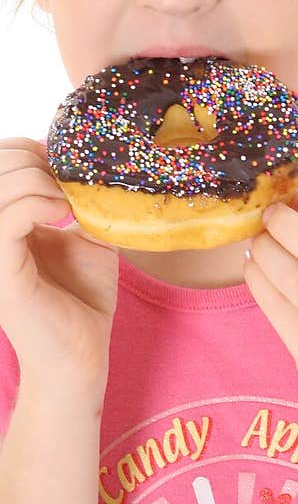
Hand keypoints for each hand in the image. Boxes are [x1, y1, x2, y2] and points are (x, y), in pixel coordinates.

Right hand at [0, 138, 117, 398]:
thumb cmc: (82, 296)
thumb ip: (76, 197)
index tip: (64, 163)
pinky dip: (38, 202)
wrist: (83, 355)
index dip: (26, 148)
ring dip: (38, 179)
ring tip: (68, 200)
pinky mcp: (2, 275)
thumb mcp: (84, 232)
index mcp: (2, 222)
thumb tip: (84, 160)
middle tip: (67, 181)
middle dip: (33, 159)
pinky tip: (64, 213)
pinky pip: (6, 221)